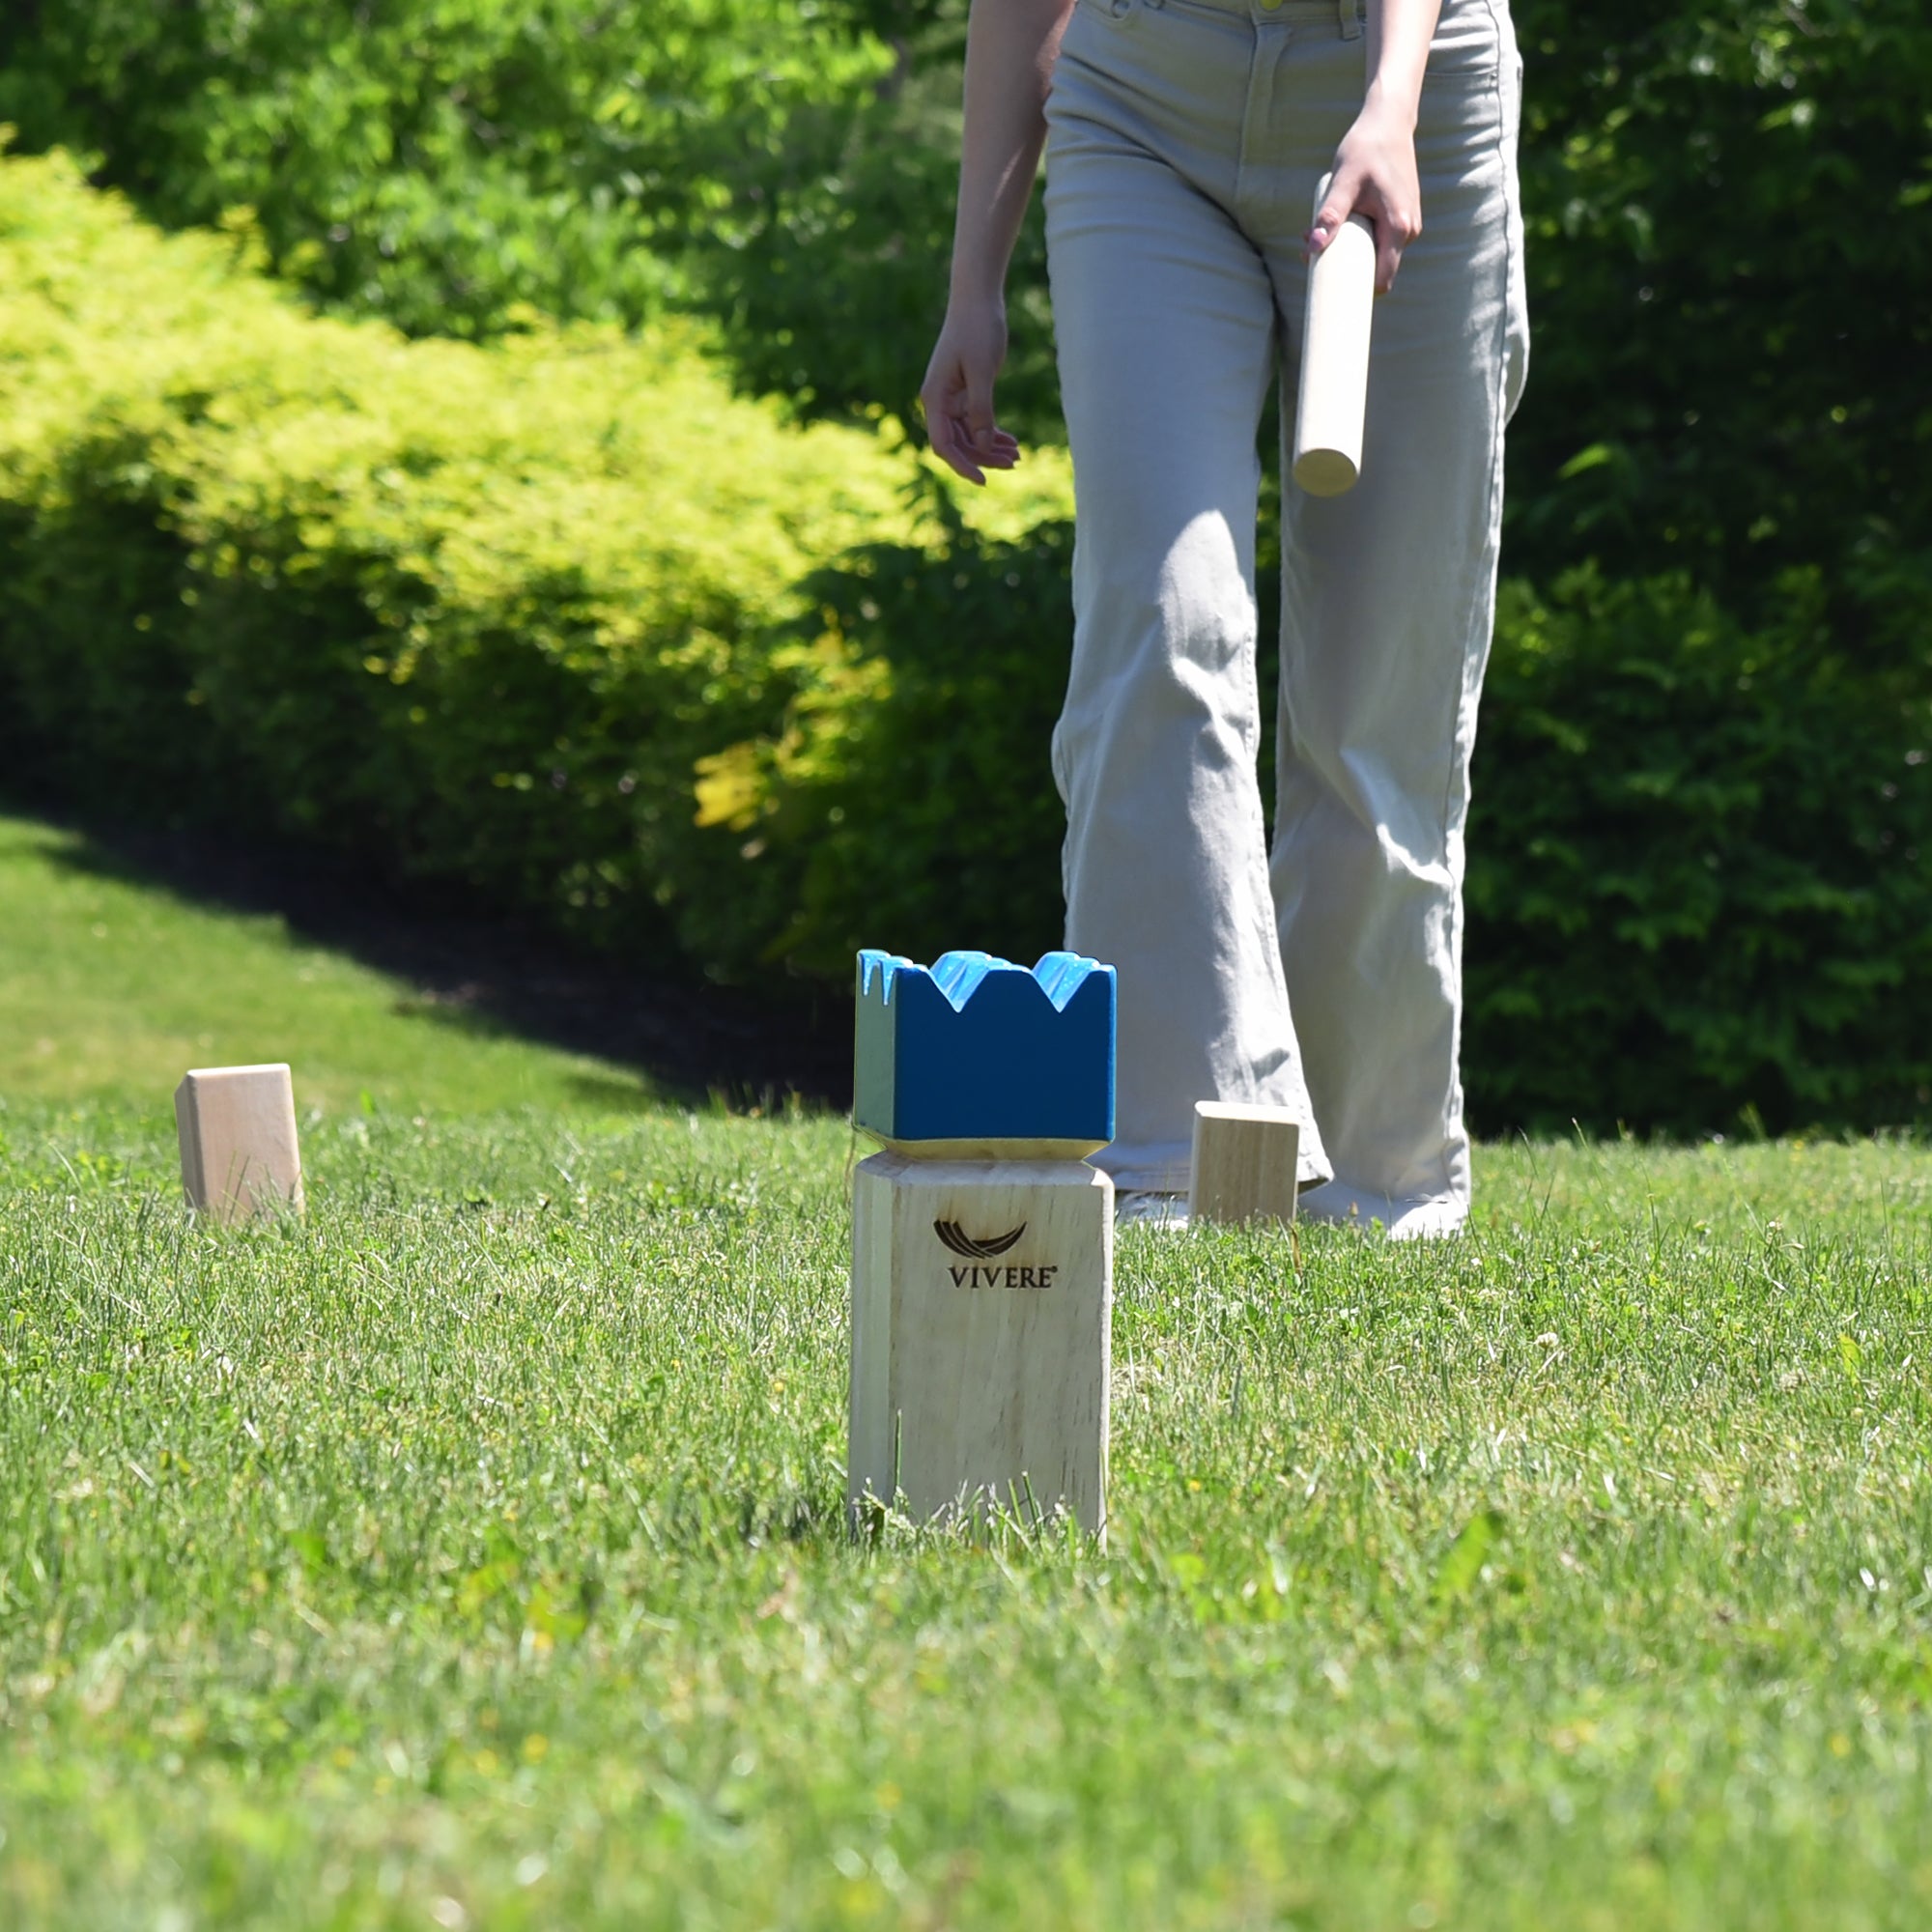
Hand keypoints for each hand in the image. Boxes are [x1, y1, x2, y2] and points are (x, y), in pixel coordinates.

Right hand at [919, 298, 1020, 485]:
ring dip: (991, 447)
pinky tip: (1011, 441)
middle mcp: (939, 401)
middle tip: (1014, 463)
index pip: (943, 444)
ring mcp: (952, 397)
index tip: (984, 480)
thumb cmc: (978, 328)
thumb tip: (984, 446)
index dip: (962, 465)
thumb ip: (981, 409)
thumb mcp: (983, 371)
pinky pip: (976, 421)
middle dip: (984, 457)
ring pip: (969, 435)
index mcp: (935, 398)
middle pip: (958, 443)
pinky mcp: (965, 392)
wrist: (977, 298)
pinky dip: (992, 433)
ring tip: (1017, 455)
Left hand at [1306, 94, 1423, 293]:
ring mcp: (1408, 224)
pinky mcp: (1401, 216)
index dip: (1357, 293)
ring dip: (1347, 251)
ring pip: (1376, 253)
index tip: (1330, 296)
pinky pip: (1379, 240)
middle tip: (1309, 253)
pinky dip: (1357, 238)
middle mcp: (1409, 230)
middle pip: (1376, 269)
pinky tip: (1336, 225)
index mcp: (1399, 228)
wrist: (1388, 122)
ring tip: (1316, 232)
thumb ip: (1330, 214)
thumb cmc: (1366, 148)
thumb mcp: (1344, 181)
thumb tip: (1314, 247)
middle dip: (1344, 269)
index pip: (1382, 280)